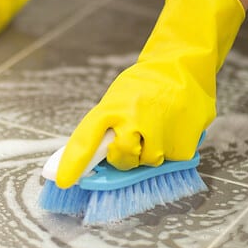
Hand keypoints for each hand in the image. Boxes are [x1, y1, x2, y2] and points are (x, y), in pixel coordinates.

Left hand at [56, 0, 244, 188]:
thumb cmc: (146, 85)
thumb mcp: (118, 98)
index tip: (63, 181)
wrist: (184, 67)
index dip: (73, 163)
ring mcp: (160, 131)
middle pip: (121, 158)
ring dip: (151, 151)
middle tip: (133, 140)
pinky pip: (172, 160)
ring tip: (158, 126)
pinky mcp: (183, 144)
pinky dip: (172, 149)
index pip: (85, 139)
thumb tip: (93, 157)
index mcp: (111, 108)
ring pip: (148, 162)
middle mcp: (133, 119)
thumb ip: (107, 126)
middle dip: (124, 157)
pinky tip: (173, 129)